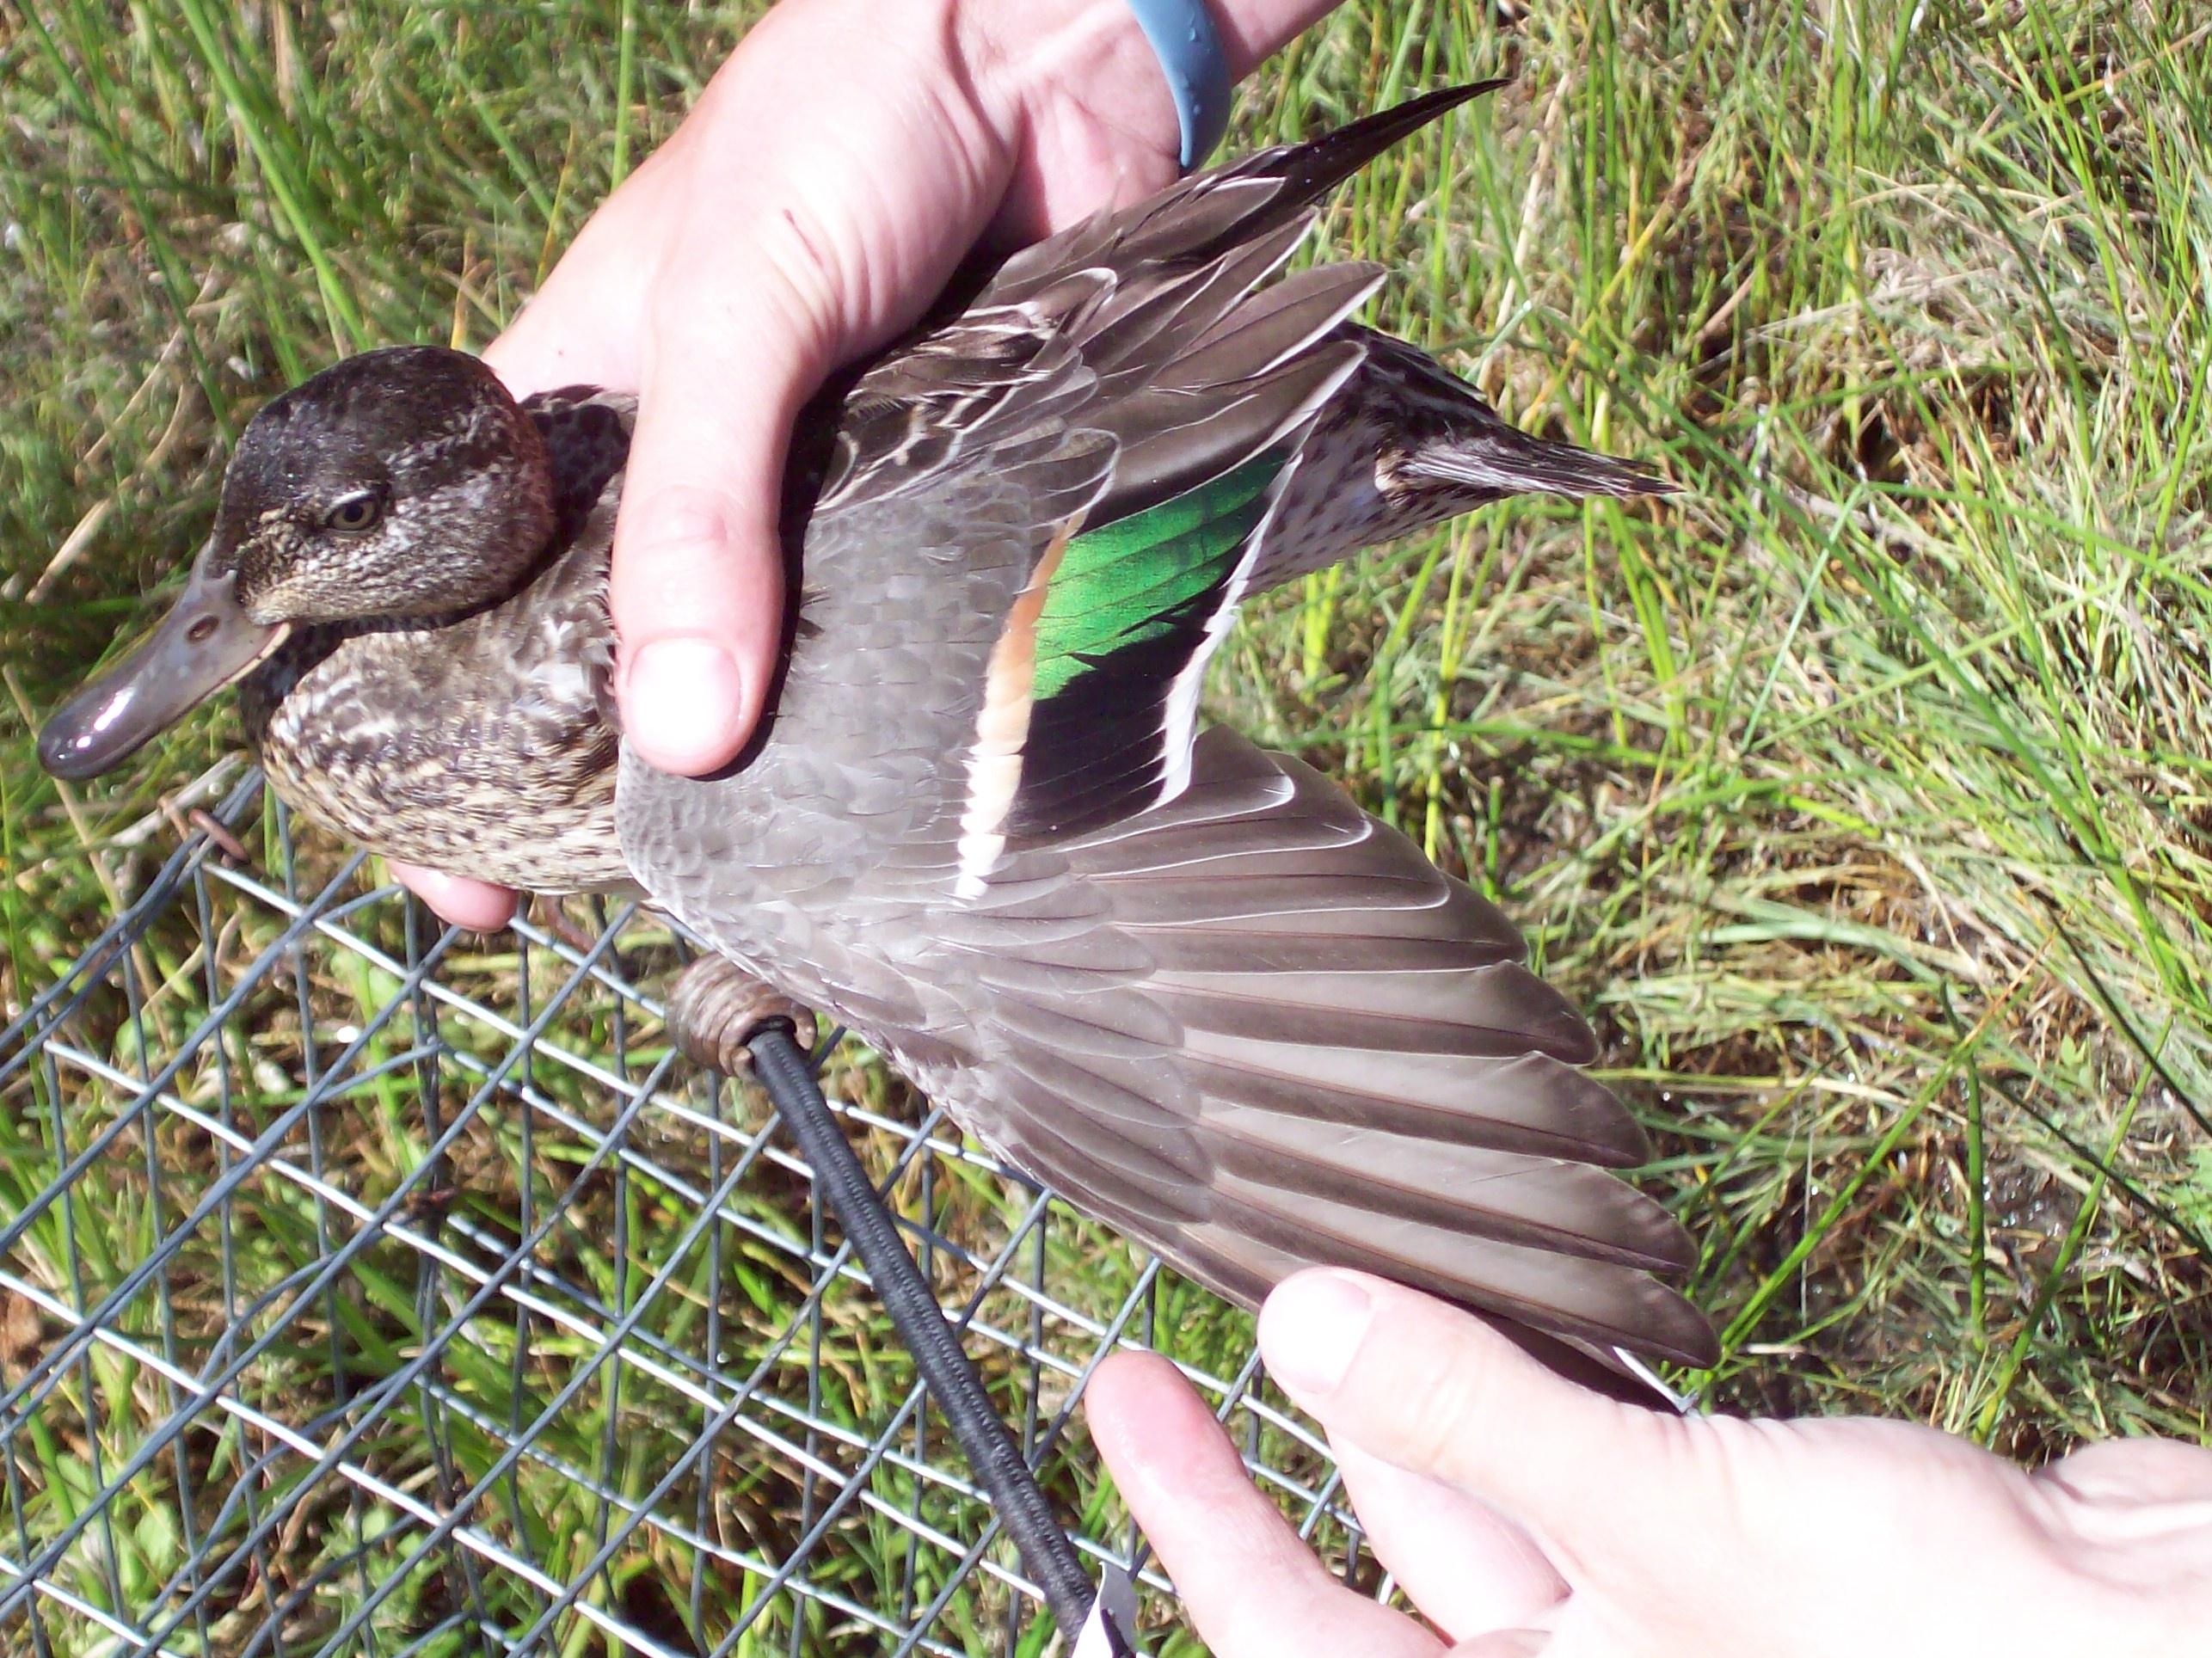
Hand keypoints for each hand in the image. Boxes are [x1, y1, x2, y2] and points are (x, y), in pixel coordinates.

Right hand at [393, 0, 1334, 927]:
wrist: (1046, 57)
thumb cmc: (847, 129)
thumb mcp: (732, 315)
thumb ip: (699, 512)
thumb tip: (682, 734)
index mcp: (569, 409)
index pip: (457, 593)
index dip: (436, 733)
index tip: (456, 874)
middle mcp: (676, 470)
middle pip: (607, 657)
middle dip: (600, 779)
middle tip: (612, 899)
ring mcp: (798, 495)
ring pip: (749, 662)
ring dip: (746, 760)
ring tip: (743, 882)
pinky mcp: (910, 504)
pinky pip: (869, 633)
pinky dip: (863, 710)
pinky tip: (869, 796)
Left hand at [1085, 1271, 2211, 1655]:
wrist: (2174, 1632)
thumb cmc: (1963, 1653)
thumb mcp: (1680, 1537)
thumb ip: (1484, 1423)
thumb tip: (1304, 1328)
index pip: (1306, 1650)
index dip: (1199, 1524)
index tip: (1124, 1398)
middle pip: (1392, 1569)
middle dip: (1312, 1436)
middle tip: (1219, 1305)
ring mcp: (1667, 1633)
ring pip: (1497, 1503)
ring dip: (1435, 1394)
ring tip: (1350, 1271)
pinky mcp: (1740, 1558)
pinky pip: (1597, 1470)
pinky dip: (1550, 1391)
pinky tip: (1505, 1301)